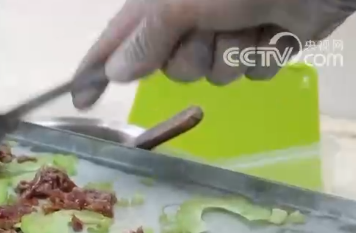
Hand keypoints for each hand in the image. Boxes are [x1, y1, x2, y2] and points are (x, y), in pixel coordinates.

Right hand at [71, 0, 355, 109]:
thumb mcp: (182, 4)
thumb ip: (145, 40)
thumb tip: (115, 73)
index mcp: (160, 3)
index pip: (115, 41)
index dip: (94, 70)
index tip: (79, 100)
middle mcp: (188, 17)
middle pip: (166, 68)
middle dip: (190, 56)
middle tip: (211, 27)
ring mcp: (227, 31)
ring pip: (210, 76)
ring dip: (232, 56)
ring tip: (252, 23)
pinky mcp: (262, 45)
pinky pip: (249, 76)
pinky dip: (262, 59)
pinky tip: (276, 32)